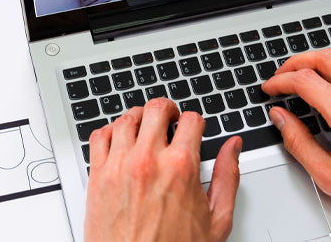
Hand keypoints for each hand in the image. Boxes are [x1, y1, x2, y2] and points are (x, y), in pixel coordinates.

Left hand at [84, 98, 242, 241]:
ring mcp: (119, 166)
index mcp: (180, 168)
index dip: (195, 121)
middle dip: (167, 110)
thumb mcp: (216, 221)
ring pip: (126, 118)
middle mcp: (148, 161)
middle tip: (170, 119)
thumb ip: (228, 177)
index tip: (192, 129)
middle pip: (156, 108)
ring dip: (138, 118)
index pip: (190, 119)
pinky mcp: (97, 176)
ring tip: (145, 128)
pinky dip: (110, 131)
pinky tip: (120, 140)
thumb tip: (233, 148)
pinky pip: (99, 136)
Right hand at [262, 49, 330, 241]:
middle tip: (283, 75)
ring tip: (308, 72)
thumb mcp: (329, 176)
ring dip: (323, 59)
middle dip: (297, 62)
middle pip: (326, 58)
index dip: (280, 80)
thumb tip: (281, 118)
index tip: (271, 88)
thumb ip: (299, 142)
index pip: (306, 81)